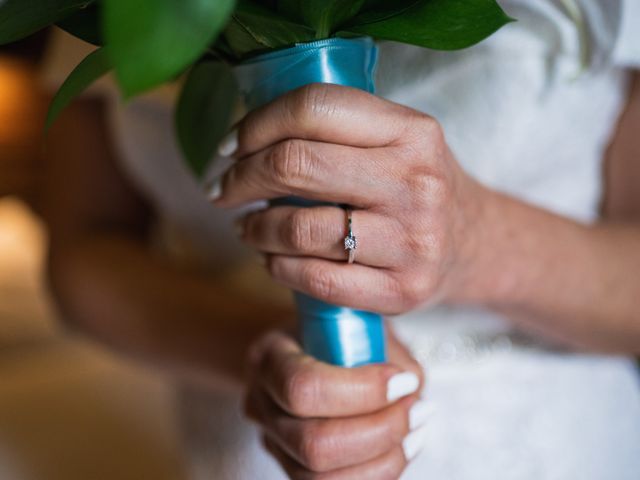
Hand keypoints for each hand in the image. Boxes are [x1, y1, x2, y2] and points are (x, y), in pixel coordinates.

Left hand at [213, 83, 487, 312]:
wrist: (473, 244)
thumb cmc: (415, 187)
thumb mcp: (397, 142)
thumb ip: (337, 133)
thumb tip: (244, 144)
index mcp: (412, 131)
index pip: (315, 108)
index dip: (256, 125)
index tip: (231, 147)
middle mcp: (416, 182)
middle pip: (297, 165)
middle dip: (241, 178)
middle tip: (224, 188)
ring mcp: (413, 241)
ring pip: (300, 229)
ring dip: (254, 228)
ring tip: (246, 227)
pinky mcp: (403, 291)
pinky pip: (316, 279)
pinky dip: (277, 267)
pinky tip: (271, 259)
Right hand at [244, 328, 429, 478]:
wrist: (311, 349)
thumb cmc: (338, 332)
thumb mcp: (359, 322)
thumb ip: (384, 350)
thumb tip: (409, 385)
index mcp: (270, 357)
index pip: (303, 386)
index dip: (362, 391)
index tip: (403, 381)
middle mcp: (262, 404)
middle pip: (312, 442)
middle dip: (378, 431)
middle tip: (415, 409)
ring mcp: (274, 442)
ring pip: (321, 476)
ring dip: (384, 457)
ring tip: (416, 427)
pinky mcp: (294, 467)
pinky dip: (379, 471)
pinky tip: (402, 445)